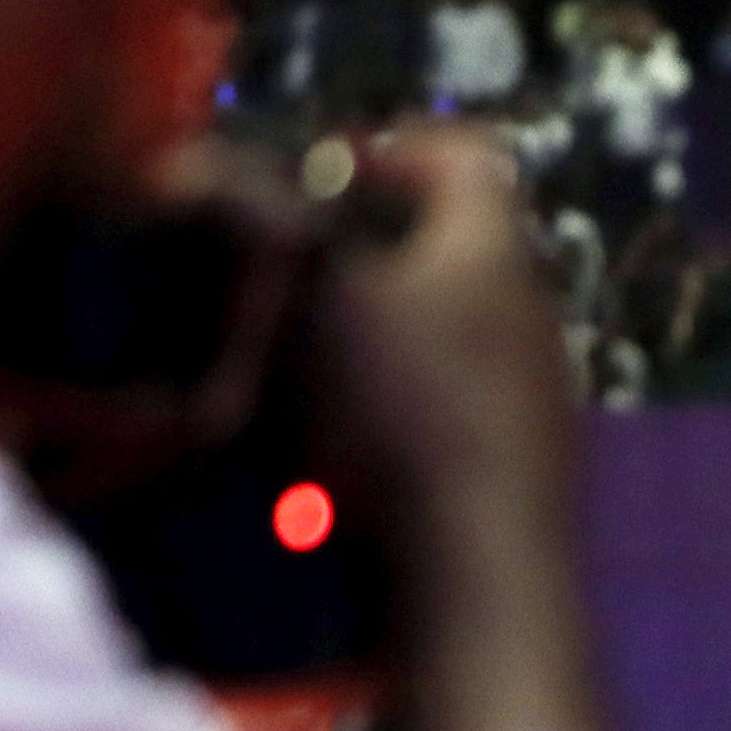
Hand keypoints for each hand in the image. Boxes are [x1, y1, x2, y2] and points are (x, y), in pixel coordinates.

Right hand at [307, 126, 596, 730]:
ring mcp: (537, 395)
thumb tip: (194, 165)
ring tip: (292, 363)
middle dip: (365, 249)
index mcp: (497, 252)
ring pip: (446, 331)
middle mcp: (533, 313)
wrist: (480, 582)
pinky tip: (332, 445)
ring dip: (373, 335)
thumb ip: (259, 222)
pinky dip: (392, 407)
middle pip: (452, 245)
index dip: (390, 147)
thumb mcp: (313, 301)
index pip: (465, 157)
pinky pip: (450, 409)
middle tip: (287, 270)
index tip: (320, 170)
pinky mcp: (521, 468)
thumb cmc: (398, 422)